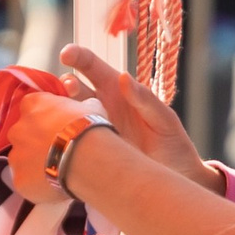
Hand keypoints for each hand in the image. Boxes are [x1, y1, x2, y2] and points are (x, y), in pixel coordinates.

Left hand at [4, 90, 101, 208]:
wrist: (87, 160)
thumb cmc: (90, 130)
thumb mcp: (89, 109)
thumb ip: (80, 108)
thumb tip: (87, 108)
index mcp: (34, 105)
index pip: (31, 106)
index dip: (44, 117)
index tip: (56, 126)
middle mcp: (18, 129)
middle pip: (22, 135)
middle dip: (36, 142)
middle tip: (58, 151)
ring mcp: (16, 156)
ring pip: (22, 161)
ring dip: (35, 165)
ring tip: (59, 171)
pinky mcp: (20, 180)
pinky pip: (26, 182)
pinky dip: (38, 185)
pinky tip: (56, 186)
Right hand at [59, 46, 219, 190]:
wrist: (176, 180)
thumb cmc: (174, 145)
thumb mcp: (164, 119)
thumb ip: (145, 99)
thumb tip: (123, 77)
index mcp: (118, 91)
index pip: (92, 66)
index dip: (78, 56)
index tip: (66, 54)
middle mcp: (100, 107)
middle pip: (72, 88)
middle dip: (65, 83)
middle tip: (70, 87)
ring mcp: (92, 130)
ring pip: (65, 113)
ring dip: (59, 109)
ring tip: (64, 112)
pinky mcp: (88, 153)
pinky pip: (67, 141)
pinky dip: (58, 136)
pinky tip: (58, 137)